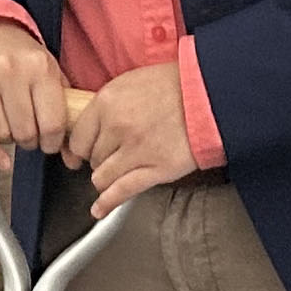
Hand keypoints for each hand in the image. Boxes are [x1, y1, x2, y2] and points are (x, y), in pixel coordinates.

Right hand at [0, 21, 72, 169]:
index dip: (52, 142)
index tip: (49, 143)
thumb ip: (63, 108)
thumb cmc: (17, 54)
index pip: (52, 123)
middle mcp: (9, 70)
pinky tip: (0, 158)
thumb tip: (71, 155)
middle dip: (29, 140)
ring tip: (8, 123)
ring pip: (1, 134)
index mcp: (38, 66)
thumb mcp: (47, 69)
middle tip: (28, 133)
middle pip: (25, 133)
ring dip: (7, 137)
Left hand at [66, 62, 197, 215]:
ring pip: (103, 177)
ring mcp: (136, 150)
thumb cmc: (178, 84)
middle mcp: (117, 126)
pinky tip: (99, 209)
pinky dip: (108, 203)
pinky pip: (123, 190)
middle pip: (92, 157)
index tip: (82, 153)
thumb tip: (92, 123)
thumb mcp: (133, 81)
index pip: (77, 137)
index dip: (80, 147)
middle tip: (112, 155)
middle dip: (99, 159)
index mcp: (107, 101)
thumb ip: (109, 103)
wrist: (212, 94)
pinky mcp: (156, 169)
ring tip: (115, 174)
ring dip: (106, 178)